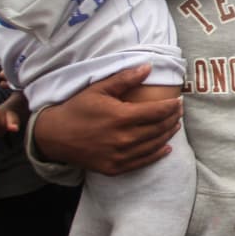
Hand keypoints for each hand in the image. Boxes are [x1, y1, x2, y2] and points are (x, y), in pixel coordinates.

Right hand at [34, 65, 181, 175]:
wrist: (55, 136)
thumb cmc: (77, 109)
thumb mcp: (99, 89)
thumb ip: (125, 79)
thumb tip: (148, 67)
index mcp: (121, 117)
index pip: (157, 112)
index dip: (172, 106)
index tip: (178, 101)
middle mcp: (124, 138)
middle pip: (159, 128)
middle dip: (173, 119)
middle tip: (179, 112)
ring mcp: (120, 155)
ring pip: (154, 145)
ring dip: (168, 135)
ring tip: (174, 126)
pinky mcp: (116, 168)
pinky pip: (143, 162)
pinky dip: (158, 154)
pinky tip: (166, 148)